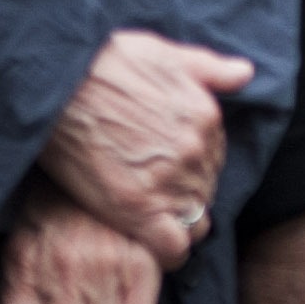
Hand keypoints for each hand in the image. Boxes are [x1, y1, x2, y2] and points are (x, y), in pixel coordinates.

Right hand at [36, 30, 251, 266]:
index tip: (167, 168)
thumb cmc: (106, 61)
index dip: (192, 167)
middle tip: (151, 190)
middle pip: (205, 190)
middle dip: (184, 192)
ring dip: (176, 220)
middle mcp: (195, 152)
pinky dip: (168, 250)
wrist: (58, 80)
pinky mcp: (136, 208)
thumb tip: (245, 73)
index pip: (215, 159)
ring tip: (148, 215)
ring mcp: (168, 182)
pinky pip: (173, 247)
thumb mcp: (165, 53)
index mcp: (206, 117)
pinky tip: (150, 241)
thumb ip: (210, 68)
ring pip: (194, 220)